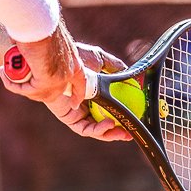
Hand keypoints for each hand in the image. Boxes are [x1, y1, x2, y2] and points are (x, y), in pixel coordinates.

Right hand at [0, 23, 83, 105]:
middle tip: (15, 79)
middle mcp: (70, 71)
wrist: (37, 19)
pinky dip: (13, 83)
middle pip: (52, 93)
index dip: (77, 95)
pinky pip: (26, 89)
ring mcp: (60, 78)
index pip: (80, 83)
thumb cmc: (38, 22)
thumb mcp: (44, 37)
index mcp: (74, 59)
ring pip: (37, 93)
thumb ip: (39, 49)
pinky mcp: (47, 81)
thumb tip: (22, 50)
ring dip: (19, 85)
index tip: (74, 104)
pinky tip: (4, 72)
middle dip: (33, 90)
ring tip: (6, 71)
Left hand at [0, 34, 131, 140]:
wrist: (57, 59)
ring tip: (123, 132)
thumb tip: (131, 75)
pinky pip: (84, 128)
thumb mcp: (99, 61)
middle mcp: (82, 106)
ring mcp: (74, 113)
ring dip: (109, 134)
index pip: (106, 112)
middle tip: (130, 134)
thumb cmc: (75, 57)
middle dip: (116, 133)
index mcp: (91, 95)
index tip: (133, 121)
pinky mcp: (67, 117)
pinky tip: (109, 122)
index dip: (119, 118)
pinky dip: (98, 129)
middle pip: (100, 125)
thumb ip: (114, 67)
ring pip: (93, 130)